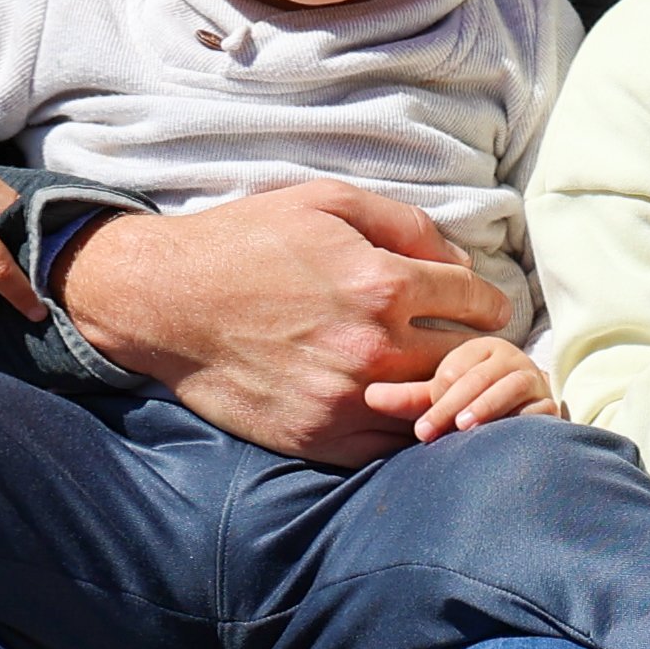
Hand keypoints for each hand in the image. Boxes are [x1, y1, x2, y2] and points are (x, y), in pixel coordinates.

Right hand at [53, 182, 515, 466]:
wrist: (163, 301)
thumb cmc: (245, 242)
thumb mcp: (327, 203)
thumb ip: (406, 225)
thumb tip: (460, 263)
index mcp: (383, 284)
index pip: (478, 302)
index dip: (487, 301)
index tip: (483, 306)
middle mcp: (373, 347)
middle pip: (466, 359)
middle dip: (475, 347)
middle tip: (471, 344)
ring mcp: (347, 400)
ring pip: (435, 406)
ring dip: (445, 392)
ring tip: (440, 377)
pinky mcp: (320, 438)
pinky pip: (391, 445)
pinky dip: (403, 427)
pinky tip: (398, 406)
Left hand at [380, 332, 555, 438]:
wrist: (522, 421)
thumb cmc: (470, 406)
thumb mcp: (438, 401)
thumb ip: (408, 398)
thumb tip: (368, 396)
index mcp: (479, 349)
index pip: (454, 366)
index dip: (437, 393)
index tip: (420, 425)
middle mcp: (509, 358)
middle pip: (479, 376)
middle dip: (450, 406)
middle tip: (426, 432)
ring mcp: (533, 381)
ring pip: (511, 386)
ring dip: (485, 407)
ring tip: (462, 427)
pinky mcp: (550, 405)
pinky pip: (539, 410)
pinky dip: (520, 422)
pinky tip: (501, 436)